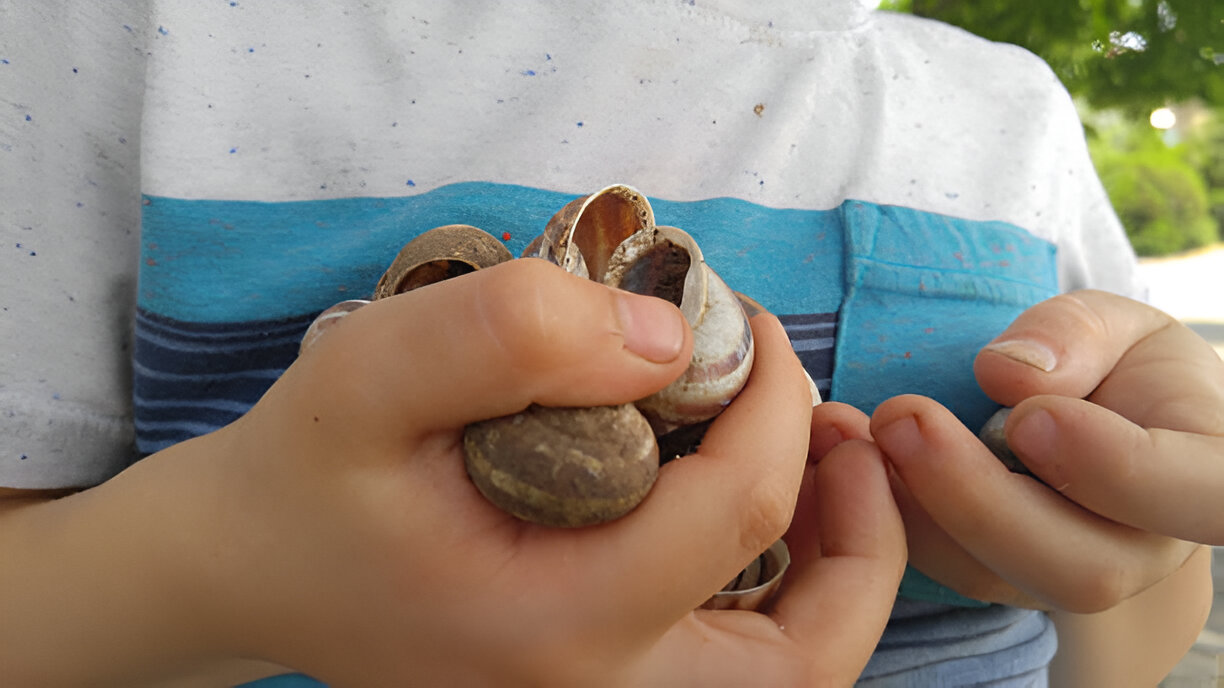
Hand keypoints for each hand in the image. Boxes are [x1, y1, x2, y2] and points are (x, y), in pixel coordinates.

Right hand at [169, 259, 901, 685]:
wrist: (252, 567)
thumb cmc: (304, 478)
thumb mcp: (370, 374)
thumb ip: (513, 334)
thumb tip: (670, 338)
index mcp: (552, 626)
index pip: (737, 513)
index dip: (775, 398)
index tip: (747, 321)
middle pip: (806, 656)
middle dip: (861, 532)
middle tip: (845, 429)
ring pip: (785, 676)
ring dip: (835, 568)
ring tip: (822, 461)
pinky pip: (734, 668)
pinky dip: (781, 592)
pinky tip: (753, 504)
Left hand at [867, 290, 1219, 611]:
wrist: (1085, 416)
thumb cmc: (1115, 365)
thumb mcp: (1113, 323)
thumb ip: (1075, 335)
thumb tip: (1014, 375)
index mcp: (1205, 472)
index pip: (1197, 497)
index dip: (1115, 469)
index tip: (1030, 417)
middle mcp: (1148, 546)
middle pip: (1083, 567)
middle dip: (979, 499)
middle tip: (901, 418)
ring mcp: (1071, 573)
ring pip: (1001, 579)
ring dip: (918, 507)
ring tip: (862, 428)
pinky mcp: (1001, 580)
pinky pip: (944, 568)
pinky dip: (889, 513)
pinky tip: (851, 455)